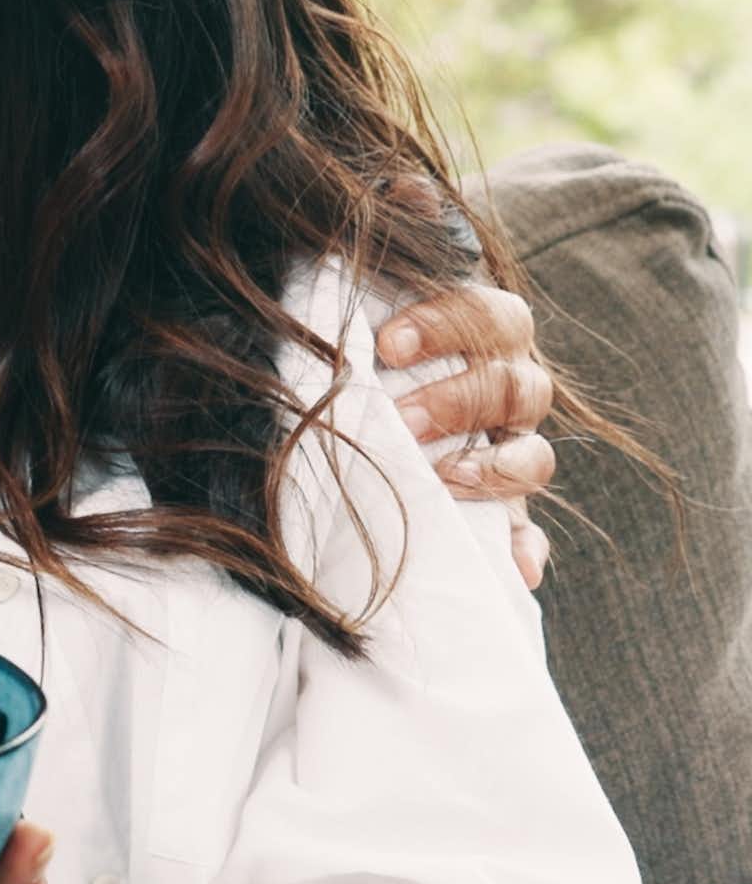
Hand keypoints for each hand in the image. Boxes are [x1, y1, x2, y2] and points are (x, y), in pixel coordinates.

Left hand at [375, 282, 555, 586]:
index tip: (388, 345)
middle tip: (404, 418)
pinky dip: (523, 548)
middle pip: (519, 387)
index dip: (449, 325)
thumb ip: (364, 339)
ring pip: (537, 453)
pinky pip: (528, 532)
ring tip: (445, 475)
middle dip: (458, 401)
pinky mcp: (502, 507)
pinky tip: (517, 566)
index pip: (493, 317)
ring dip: (494, 467)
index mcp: (482, 340)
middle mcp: (505, 393)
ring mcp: (510, 451)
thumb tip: (348, 333)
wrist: (347, 429)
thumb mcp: (364, 349)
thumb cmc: (354, 369)